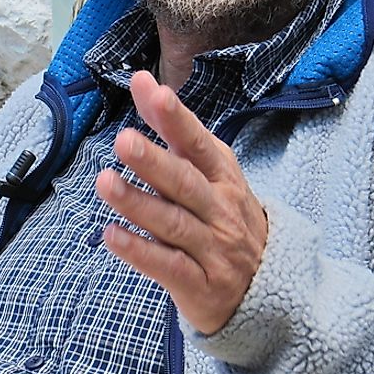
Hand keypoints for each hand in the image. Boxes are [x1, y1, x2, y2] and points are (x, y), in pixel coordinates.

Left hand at [94, 70, 267, 334]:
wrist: (270, 291)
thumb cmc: (225, 218)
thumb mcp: (209, 172)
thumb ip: (174, 129)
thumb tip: (143, 81)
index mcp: (223, 177)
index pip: (199, 144)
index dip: (177, 119)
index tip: (154, 92)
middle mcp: (220, 210)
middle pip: (185, 183)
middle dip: (154, 162)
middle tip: (124, 141)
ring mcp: (213, 249)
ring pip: (173, 223)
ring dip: (137, 203)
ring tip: (104, 182)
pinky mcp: (201, 286)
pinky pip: (168, 267)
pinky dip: (140, 251)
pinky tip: (111, 235)